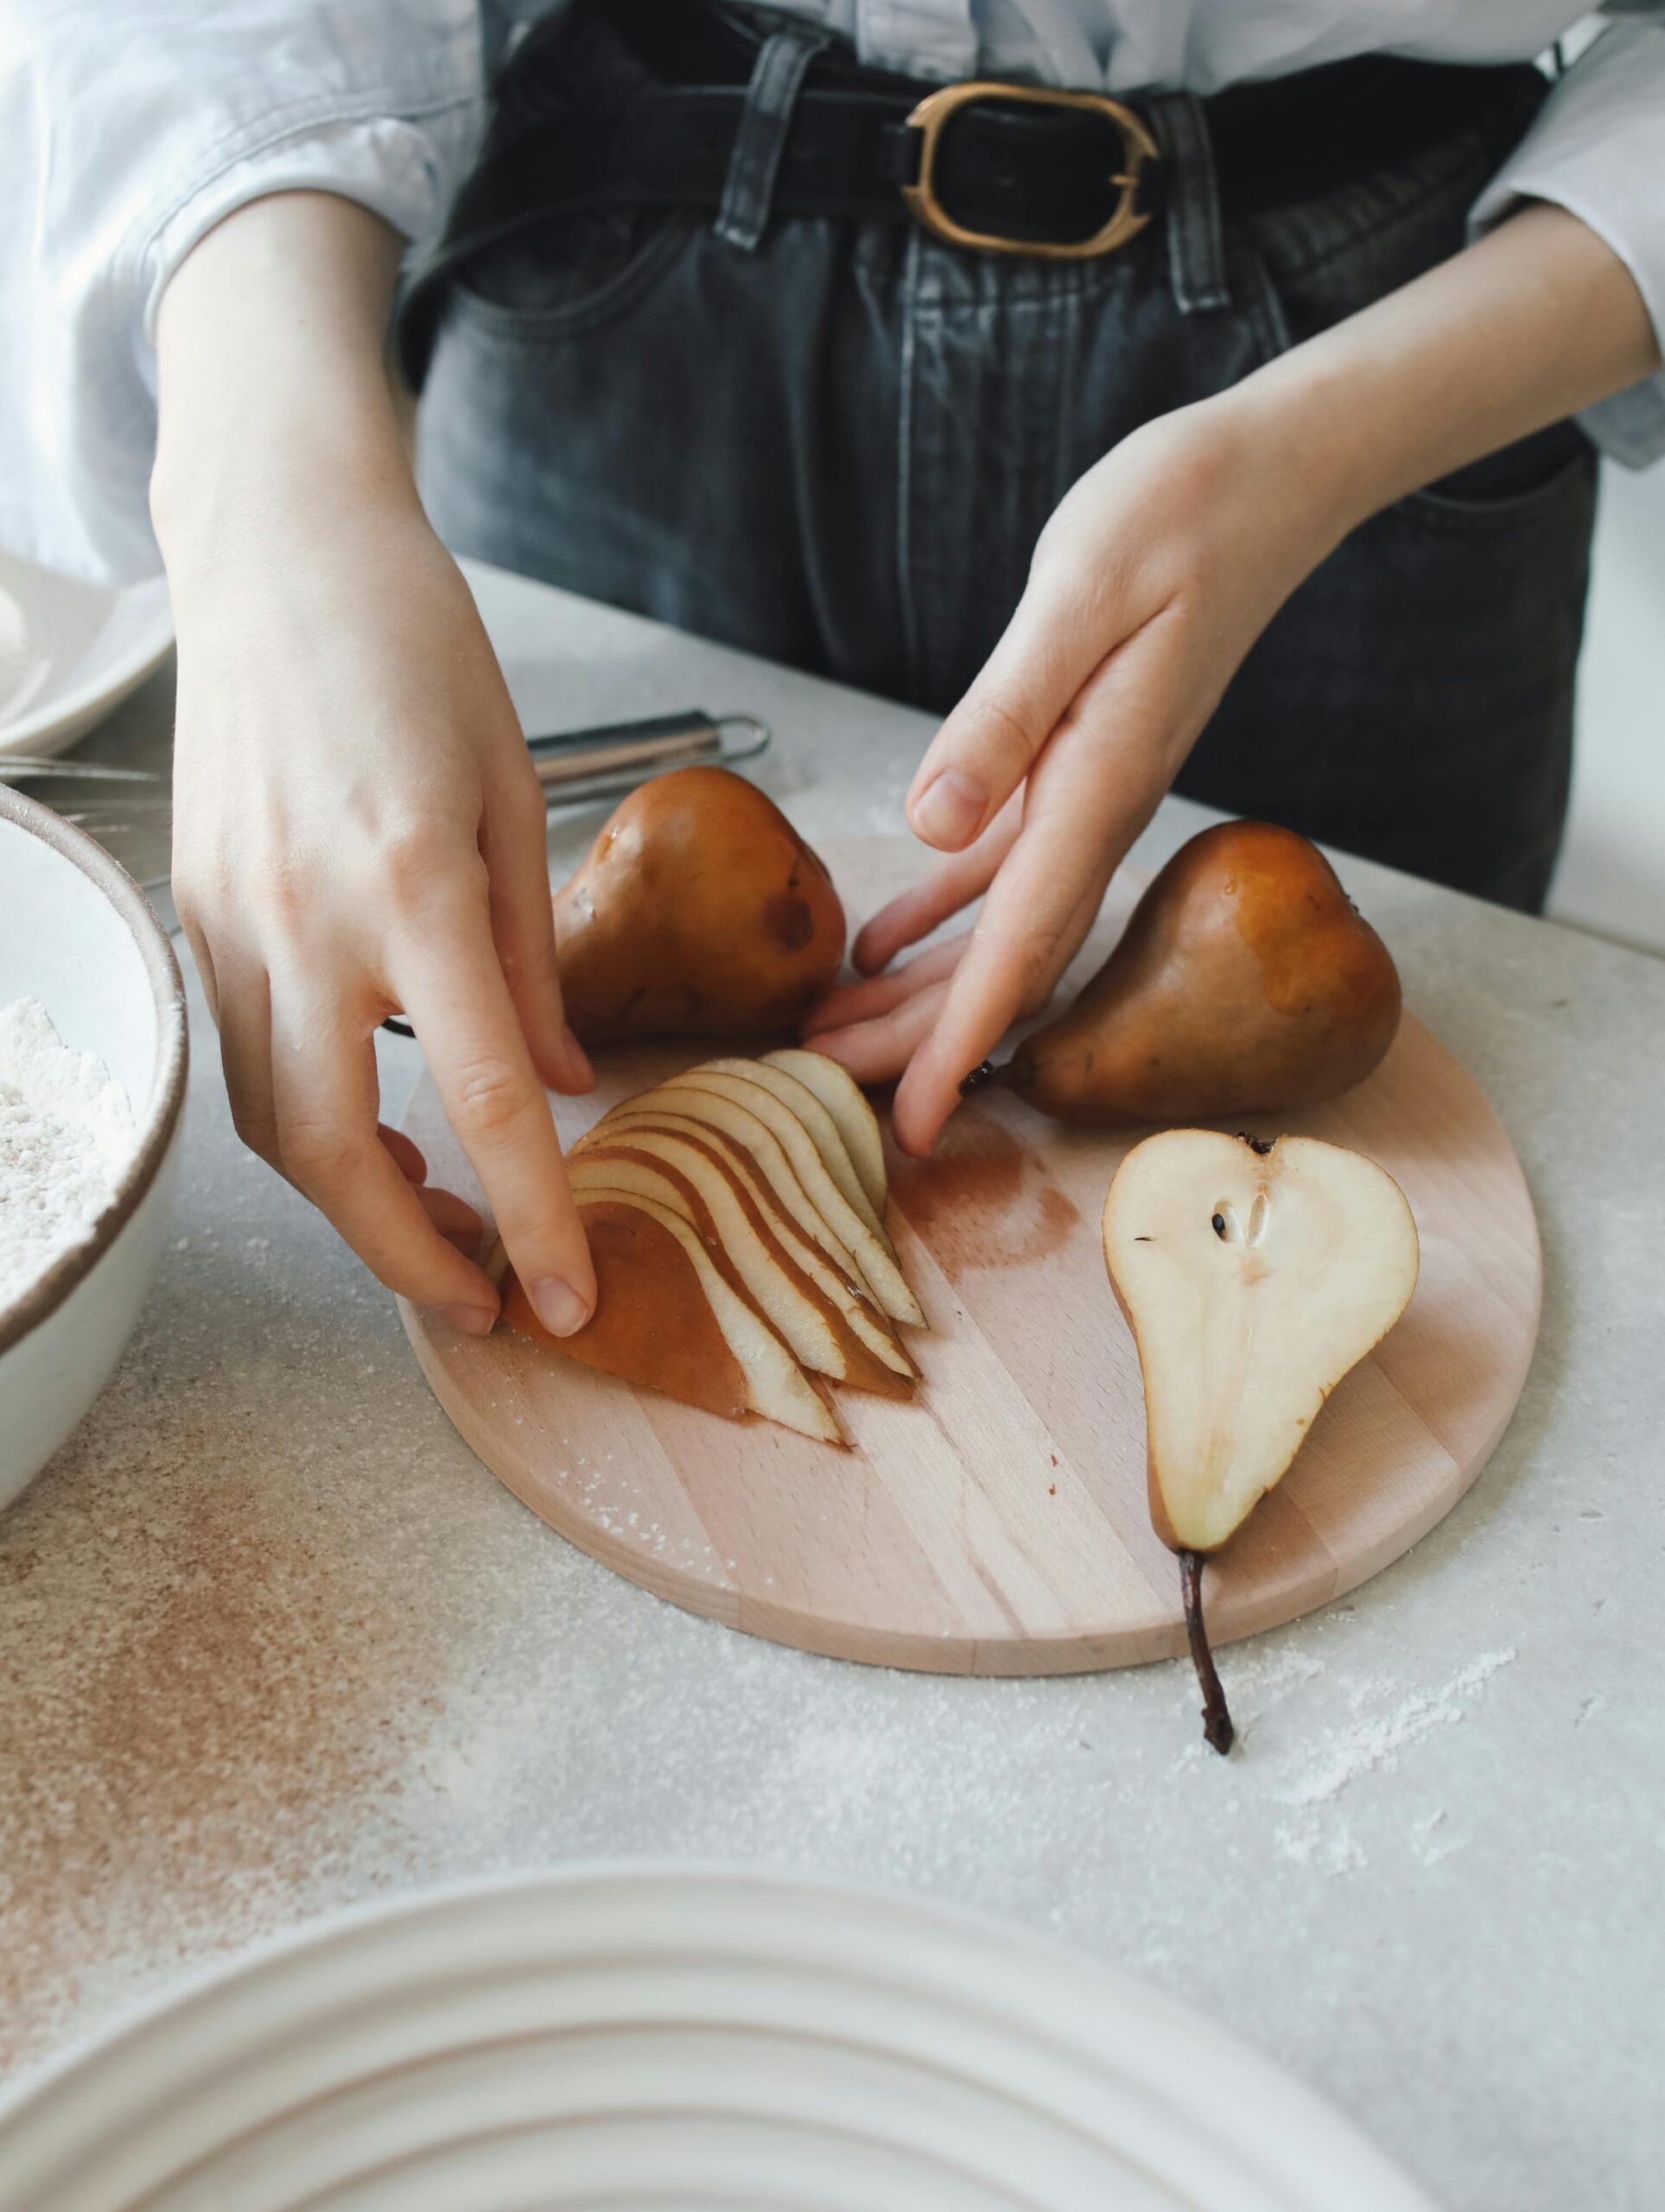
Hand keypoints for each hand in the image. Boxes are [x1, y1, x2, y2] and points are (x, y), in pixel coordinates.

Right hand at [167, 492, 596, 1335]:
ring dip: (354, 1203)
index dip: (531, 1217)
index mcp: (415, 885)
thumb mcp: (519, 795)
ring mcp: (235, 922)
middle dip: (412, 1255)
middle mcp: (307, 920)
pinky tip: (373, 1129)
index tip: (568, 1298)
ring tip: (442, 1221)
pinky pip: (247, 1059)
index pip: (482, 1100)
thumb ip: (535, 956)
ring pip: (274, 1124)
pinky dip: (309, 1124)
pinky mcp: (200, 916)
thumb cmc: (419, 653)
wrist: (280, 557)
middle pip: (335, 1153)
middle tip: (489, 1300)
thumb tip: (559, 1083)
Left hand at [805, 395, 1334, 1150]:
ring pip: (994, 930)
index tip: (911, 1130)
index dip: (957, 1048)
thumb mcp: (1080, 596)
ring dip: (917, 991)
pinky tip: (884, 944)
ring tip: (833, 1040)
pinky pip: (998, 866)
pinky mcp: (1075, 759)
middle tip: (825, 1096)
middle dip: (916, 1041)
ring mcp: (1089, 792)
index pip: (1016, 951)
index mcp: (1094, 789)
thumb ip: (1005, 715)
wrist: (1268, 479)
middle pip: (998, 964)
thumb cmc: (1180, 515)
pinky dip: (938, 914)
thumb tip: (930, 825)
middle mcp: (1096, 812)